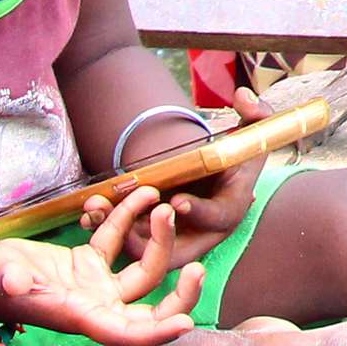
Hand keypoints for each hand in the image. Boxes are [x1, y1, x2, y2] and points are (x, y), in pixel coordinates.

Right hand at [0, 187, 201, 345]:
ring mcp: (95, 285)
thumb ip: (12, 282)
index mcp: (81, 318)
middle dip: (179, 296)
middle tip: (197, 268)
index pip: (126, 334)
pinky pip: (119, 241)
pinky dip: (130, 218)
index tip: (186, 324)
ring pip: (144, 272)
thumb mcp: (0, 280)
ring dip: (159, 241)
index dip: (156, 334)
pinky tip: (141, 191)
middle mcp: (96, 306)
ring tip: (163, 205)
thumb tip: (19, 281)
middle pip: (150, 311)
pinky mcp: (89, 263)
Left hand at [82, 88, 271, 264]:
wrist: (220, 174)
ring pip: (146, 249)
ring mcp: (177, 238)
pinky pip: (131, 241)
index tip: (176, 202)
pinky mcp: (154, 236)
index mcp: (232, 208)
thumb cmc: (237, 156)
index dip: (199, 212)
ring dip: (118, 232)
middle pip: (177, 249)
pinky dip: (109, 229)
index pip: (219, 217)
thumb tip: (242, 96)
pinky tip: (89, 212)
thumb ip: (257, 113)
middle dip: (147, 237)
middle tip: (127, 217)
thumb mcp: (253, 133)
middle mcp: (204, 232)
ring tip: (96, 208)